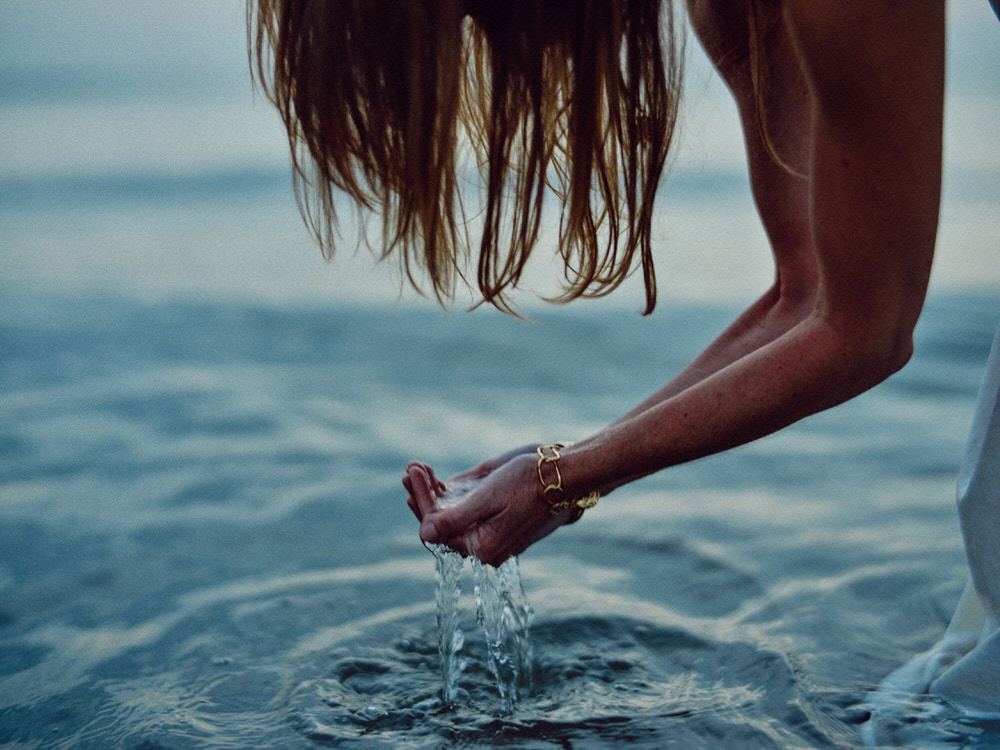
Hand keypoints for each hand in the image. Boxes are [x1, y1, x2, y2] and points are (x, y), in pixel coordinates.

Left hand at [402, 451, 572, 565]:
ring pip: (449, 520)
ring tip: (419, 469)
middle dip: (422, 496)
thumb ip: (455, 519)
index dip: (421, 500)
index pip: (436, 529)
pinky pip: (464, 515)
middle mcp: (483, 548)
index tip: (412, 470)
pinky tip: (436, 479)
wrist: (564, 478)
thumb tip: (424, 533)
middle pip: (440, 526)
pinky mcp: (495, 525)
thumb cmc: (528, 484)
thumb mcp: (488, 499)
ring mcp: (489, 537)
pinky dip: (448, 497)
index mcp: (481, 548)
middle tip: (411, 468)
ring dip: (432, 494)